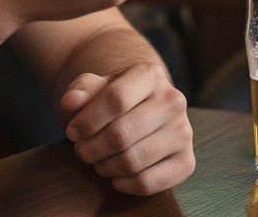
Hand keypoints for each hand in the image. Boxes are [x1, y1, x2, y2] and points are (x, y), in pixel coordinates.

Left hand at [61, 63, 191, 193]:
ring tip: (95, 160)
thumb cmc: (114, 97)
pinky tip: (113, 175)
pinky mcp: (186, 162)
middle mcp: (173, 101)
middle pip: (121, 133)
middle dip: (92, 147)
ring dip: (104, 166)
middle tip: (80, 150)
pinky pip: (148, 183)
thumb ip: (81, 90)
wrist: (144, 108)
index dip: (88, 120)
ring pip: (133, 160)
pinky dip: (123, 184)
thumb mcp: (96, 86)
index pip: (115, 99)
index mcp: (151, 74)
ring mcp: (183, 132)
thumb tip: (70, 102)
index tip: (72, 132)